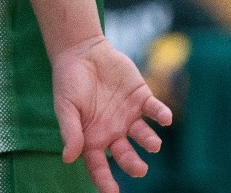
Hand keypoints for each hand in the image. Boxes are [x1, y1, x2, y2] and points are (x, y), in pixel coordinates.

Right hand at [51, 35, 172, 191]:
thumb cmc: (69, 81)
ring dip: (150, 141)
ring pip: (144, 136)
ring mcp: (129, 116)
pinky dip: (161, 114)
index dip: (105, 181)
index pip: (99, 166)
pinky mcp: (142, 97)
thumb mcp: (65, 106)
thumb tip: (68, 158)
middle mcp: (113, 132)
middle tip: (140, 169)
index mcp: (93, 138)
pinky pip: (155, 110)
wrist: (82, 51)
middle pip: (126, 155)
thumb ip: (70, 131)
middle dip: (134, 164)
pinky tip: (165, 118)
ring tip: (153, 145)